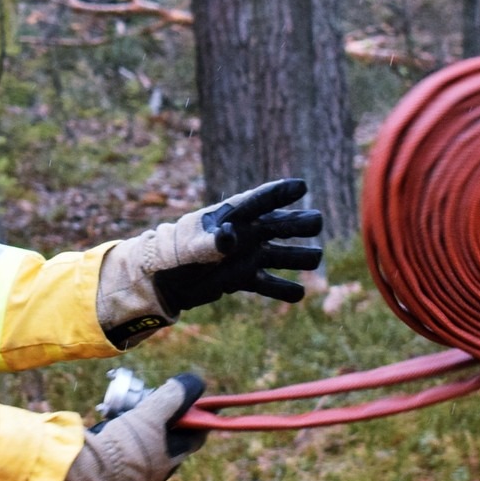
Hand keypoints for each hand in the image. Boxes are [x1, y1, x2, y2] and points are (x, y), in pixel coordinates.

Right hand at [48, 375, 206, 480]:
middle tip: (155, 400)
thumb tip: (196, 382)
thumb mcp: (152, 413)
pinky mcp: (116, 474)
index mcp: (173, 459)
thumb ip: (174, 396)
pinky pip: (127, 450)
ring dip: (143, 425)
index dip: (197, 416)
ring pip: (147, 443)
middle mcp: (158, 470)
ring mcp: (137, 474)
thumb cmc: (124, 445)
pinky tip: (113, 424)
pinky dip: (125, 436)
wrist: (87, 473)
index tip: (192, 399)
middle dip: (166, 417)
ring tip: (130, 409)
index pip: (196, 435)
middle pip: (170, 438)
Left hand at [95, 180, 323, 346]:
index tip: (301, 186)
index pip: (259, 200)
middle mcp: (246, 233)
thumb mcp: (190, 246)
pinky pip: (269, 284)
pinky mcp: (245, 278)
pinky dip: (283, 290)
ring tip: (315, 257)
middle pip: (280, 225)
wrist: (163, 279)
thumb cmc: (174, 253)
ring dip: (299, 257)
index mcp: (231, 216)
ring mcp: (248, 256)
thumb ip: (210, 242)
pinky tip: (299, 295)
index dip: (280, 193)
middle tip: (316, 221)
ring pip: (281, 255)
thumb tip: (229, 238)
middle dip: (299, 223)